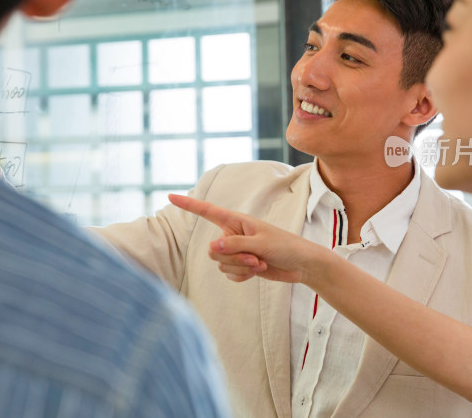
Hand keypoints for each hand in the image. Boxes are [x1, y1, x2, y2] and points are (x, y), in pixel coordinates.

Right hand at [168, 194, 326, 283]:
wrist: (301, 264)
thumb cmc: (285, 246)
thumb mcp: (261, 243)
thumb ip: (235, 245)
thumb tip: (211, 247)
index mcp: (236, 221)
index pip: (207, 211)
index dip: (189, 204)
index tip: (170, 195)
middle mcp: (232, 234)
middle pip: (213, 250)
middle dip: (233, 257)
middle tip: (256, 257)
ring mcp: (235, 251)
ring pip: (221, 264)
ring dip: (241, 267)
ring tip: (261, 263)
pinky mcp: (240, 265)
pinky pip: (228, 274)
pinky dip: (242, 276)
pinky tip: (257, 271)